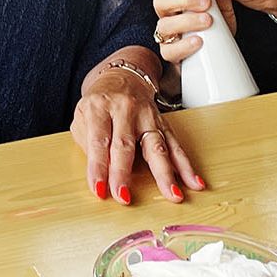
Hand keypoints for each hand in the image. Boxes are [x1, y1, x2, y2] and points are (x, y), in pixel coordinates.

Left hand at [71, 67, 202, 204]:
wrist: (122, 78)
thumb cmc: (99, 104)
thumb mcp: (82, 117)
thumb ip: (87, 144)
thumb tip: (100, 173)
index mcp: (99, 107)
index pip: (98, 141)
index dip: (98, 167)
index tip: (99, 190)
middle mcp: (125, 109)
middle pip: (125, 144)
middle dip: (123, 173)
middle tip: (124, 197)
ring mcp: (147, 116)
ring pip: (157, 146)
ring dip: (165, 173)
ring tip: (173, 194)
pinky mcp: (163, 123)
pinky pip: (175, 145)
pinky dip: (185, 166)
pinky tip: (194, 182)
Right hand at [153, 0, 228, 59]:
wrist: (219, 51)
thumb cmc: (216, 22)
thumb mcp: (221, 5)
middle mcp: (167, 14)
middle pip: (159, 1)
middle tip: (206, 2)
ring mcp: (167, 34)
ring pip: (163, 26)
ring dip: (186, 21)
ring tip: (208, 20)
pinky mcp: (171, 53)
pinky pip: (168, 51)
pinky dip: (184, 45)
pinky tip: (199, 40)